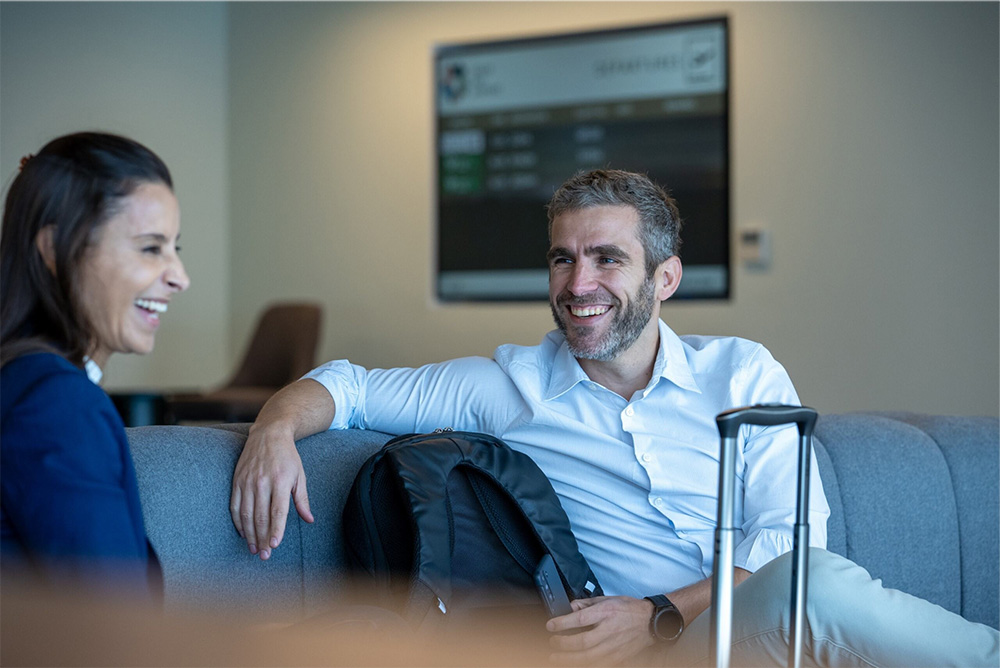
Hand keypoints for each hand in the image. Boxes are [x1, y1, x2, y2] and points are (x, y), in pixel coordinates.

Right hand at [230, 420, 313, 559]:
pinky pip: (234, 506)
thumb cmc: (288, 457)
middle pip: (260, 516)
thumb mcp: (299, 475)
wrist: (268, 434)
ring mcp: (247, 482)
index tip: (274, 545)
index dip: (275, 529)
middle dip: (262, 538)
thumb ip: (302, 499)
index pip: (277, 511)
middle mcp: (262, 482)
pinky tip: (243, 533)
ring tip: (254, 549)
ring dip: (249, 534)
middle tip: (264, 555)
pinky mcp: (237, 481)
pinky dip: (238, 522)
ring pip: (245, 514)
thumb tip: (309, 519)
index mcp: (280, 481)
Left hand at [546, 595, 654, 665]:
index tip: (551, 625)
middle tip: (552, 642)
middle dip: (563, 643)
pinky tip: (574, 663)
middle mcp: (609, 630)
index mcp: (606, 612)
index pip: (580, 619)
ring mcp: (614, 646)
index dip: (563, 623)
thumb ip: (587, 603)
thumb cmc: (629, 609)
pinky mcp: (618, 657)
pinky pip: (599, 664)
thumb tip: (570, 607)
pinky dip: (585, 664)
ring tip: (556, 657)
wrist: (650, 622)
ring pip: (588, 657)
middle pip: (582, 641)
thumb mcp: (607, 599)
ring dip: (569, 658)